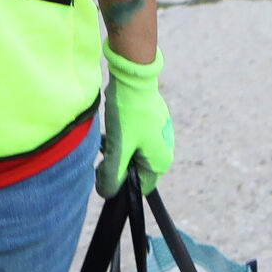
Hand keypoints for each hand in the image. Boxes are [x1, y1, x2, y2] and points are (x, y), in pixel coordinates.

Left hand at [95, 44, 172, 195]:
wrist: (132, 78)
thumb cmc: (128, 114)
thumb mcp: (118, 147)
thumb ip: (112, 175)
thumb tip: (107, 193)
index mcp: (161, 161)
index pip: (139, 187)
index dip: (121, 184)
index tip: (107, 170)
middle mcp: (164, 150)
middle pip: (135, 170)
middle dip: (118, 164)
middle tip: (107, 150)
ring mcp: (159, 136)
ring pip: (132, 154)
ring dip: (119, 150)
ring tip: (110, 137)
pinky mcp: (151, 124)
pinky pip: (134, 140)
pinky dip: (122, 138)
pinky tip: (114, 127)